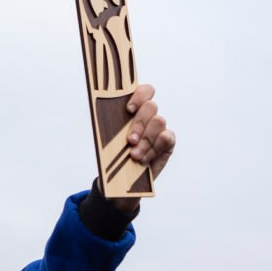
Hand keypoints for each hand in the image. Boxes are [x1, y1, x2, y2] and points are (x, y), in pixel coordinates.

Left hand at [110, 84, 174, 211]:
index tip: (129, 109)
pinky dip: (154, 149)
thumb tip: (103, 117)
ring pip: (158, 121)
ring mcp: (160, 127)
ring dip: (145, 140)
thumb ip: (111, 126)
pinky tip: (144, 159)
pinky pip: (166, 138)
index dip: (139, 96)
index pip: (144, 91)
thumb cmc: (114, 154)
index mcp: (133, 109)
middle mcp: (149, 115)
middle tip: (130, 141)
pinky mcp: (168, 141)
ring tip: (134, 155)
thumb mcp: (109, 139)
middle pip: (150, 106)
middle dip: (139, 124)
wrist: (122, 179)